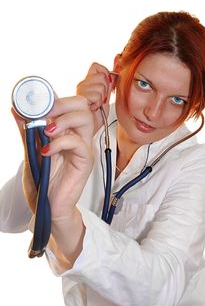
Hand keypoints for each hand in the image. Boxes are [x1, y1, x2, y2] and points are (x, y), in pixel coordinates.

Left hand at [12, 95, 94, 219]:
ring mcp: (83, 148)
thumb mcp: (30, 153)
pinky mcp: (85, 161)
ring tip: (46, 131)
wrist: (48, 208)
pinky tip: (46, 151)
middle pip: (82, 106)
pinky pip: (78, 143)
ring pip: (85, 118)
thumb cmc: (42, 183)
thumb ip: (27, 132)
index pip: (68, 104)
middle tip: (44, 113)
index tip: (32, 100)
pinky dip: (59, 143)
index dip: (52, 97)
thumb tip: (17, 110)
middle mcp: (77, 136)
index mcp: (66, 132)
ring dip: (63, 119)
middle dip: (61, 103)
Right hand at [77, 62, 117, 134]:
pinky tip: (93, 108)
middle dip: (105, 89)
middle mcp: (82, 84)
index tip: (107, 87)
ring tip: (96, 105)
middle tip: (100, 100)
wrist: (89, 129)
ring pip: (100, 86)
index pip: (97, 67)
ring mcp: (80, 90)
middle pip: (101, 75)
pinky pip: (96, 95)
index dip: (105, 74)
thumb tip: (114, 76)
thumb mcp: (105, 98)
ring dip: (101, 98)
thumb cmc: (95, 117)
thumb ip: (108, 86)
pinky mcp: (79, 98)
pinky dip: (97, 103)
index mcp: (88, 82)